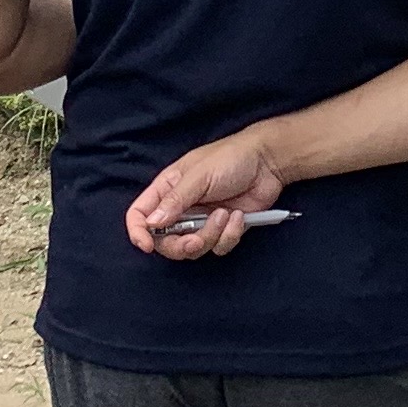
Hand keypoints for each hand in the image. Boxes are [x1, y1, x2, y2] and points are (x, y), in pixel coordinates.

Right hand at [128, 127, 283, 259]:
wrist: (268, 162)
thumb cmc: (231, 158)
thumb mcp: (199, 175)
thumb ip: (175, 200)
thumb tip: (151, 223)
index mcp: (167, 189)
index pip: (140, 214)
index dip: (139, 232)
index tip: (147, 245)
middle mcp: (181, 208)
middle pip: (165, 242)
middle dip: (181, 245)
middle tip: (196, 240)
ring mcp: (202, 221)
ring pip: (194, 248)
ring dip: (211, 236)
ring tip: (225, 214)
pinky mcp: (223, 230)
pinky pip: (219, 247)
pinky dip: (230, 235)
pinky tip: (239, 216)